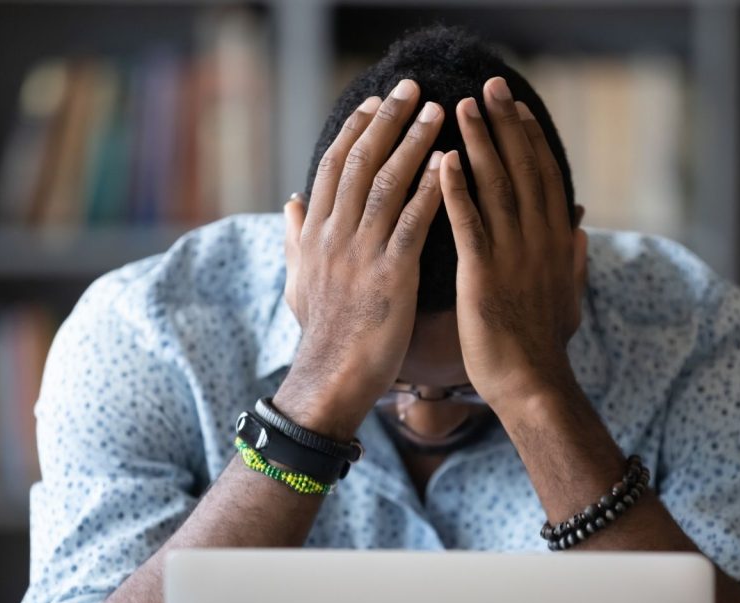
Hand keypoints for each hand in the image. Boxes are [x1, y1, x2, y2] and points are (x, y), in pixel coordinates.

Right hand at [275, 79, 444, 440]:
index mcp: (315, 233)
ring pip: (386, 184)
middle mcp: (334, 234)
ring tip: (438, 112)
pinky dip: (430, 190)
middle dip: (386, 120)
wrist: (331, 376)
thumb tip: (290, 201)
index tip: (375, 101)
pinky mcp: (390, 275)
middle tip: (411, 88)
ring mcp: (361, 253)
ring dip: (413, 143)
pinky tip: (450, 164)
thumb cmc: (321, 331)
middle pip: (359, 162)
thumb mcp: (297, 280)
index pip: (333, 166)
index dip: (355, 130)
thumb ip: (294, 237)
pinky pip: (412, 223)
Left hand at [439, 76, 587, 409]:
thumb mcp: (569, 297)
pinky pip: (469, 223)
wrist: (532, 385)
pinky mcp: (483, 275)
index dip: (530, 139)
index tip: (516, 107)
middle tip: (488, 86)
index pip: (545, 178)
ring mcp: (512, 256)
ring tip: (460, 108)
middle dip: (505, 125)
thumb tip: (583, 231)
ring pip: (496, 187)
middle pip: (523, 169)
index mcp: (556, 243)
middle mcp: (539, 240)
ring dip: (479, 144)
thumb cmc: (544, 345)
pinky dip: (456, 190)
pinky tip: (442, 162)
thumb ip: (573, 261)